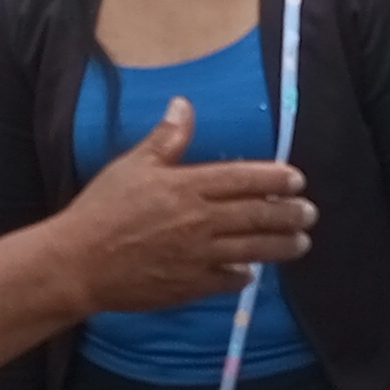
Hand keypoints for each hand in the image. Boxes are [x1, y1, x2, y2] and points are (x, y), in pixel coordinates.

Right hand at [56, 97, 312, 313]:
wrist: (78, 263)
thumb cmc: (102, 210)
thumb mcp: (132, 166)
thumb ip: (166, 138)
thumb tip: (184, 104)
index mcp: (188, 187)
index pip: (243, 179)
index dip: (275, 179)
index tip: (297, 179)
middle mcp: (200, 221)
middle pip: (257, 215)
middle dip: (289, 214)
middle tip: (310, 213)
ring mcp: (198, 256)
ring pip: (252, 249)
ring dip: (281, 246)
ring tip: (301, 243)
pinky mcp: (189, 285)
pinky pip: (227, 280)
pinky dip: (243, 276)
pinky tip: (251, 274)